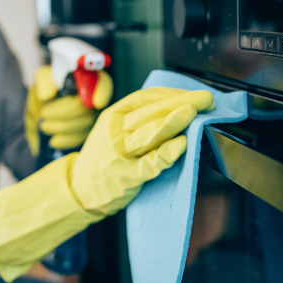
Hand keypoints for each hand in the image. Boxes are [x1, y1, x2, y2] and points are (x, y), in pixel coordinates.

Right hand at [0, 86, 212, 281]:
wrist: (77, 189)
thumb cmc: (103, 159)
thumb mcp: (115, 130)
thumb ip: (141, 120)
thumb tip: (178, 107)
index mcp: (114, 116)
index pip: (147, 98)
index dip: (173, 94)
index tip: (194, 94)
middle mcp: (116, 132)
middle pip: (152, 112)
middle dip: (182, 103)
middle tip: (205, 99)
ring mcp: (120, 155)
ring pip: (150, 133)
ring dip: (173, 121)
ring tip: (193, 113)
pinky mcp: (127, 177)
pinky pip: (150, 163)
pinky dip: (167, 153)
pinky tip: (181, 145)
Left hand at [24, 65, 112, 155]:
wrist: (46, 105)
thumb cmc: (49, 87)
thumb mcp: (44, 78)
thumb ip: (45, 82)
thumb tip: (46, 96)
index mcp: (89, 79)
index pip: (103, 84)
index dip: (102, 93)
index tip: (97, 103)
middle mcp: (96, 98)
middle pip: (87, 109)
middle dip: (63, 113)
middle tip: (43, 113)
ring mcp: (95, 117)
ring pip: (83, 126)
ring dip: (60, 128)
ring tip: (44, 125)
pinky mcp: (88, 132)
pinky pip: (81, 139)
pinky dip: (65, 141)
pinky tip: (54, 140)